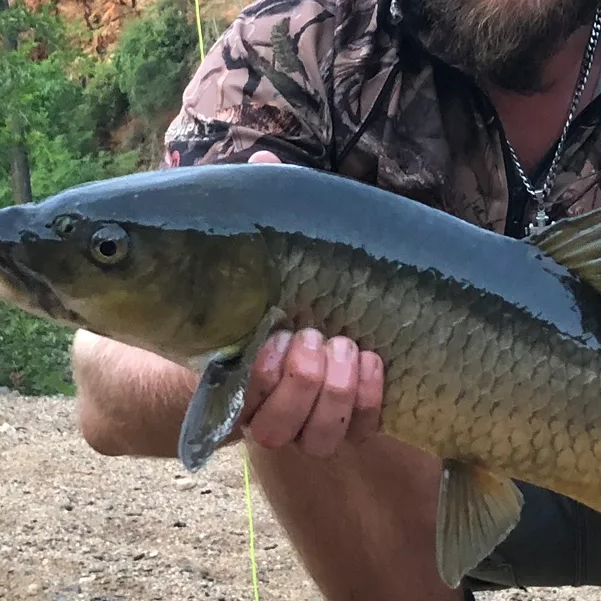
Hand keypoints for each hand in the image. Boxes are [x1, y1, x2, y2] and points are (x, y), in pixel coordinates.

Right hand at [236, 149, 384, 455]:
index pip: (227, 399)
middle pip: (272, 426)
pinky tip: (373, 361)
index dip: (252, 378)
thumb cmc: (290, 275)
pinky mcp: (351, 424)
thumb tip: (265, 163)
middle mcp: (265, 406)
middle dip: (294, 383)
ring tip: (345, 346)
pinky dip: (366, 402)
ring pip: (314, 438)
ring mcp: (308, 420)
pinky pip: (359, 432)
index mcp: (232, 368)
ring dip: (332, 395)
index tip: (271, 337)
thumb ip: (260, 210)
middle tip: (311, 336)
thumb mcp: (272, 240)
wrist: (339, 312)